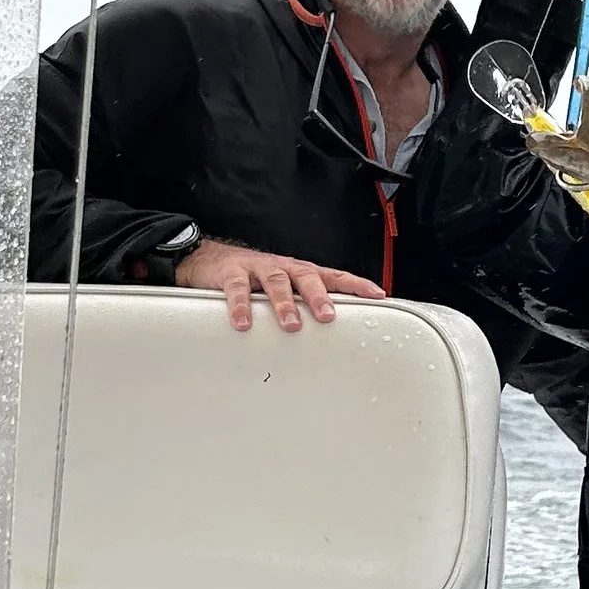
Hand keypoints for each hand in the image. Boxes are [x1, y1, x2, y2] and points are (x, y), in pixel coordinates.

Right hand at [174, 237, 387, 335]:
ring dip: (285, 303)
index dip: (355, 284)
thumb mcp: (284, 288)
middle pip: (306, 276)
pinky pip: (238, 289)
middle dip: (319, 296)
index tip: (377, 294)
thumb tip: (334, 329)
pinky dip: (241, 306)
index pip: (333, 276)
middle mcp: (283, 267)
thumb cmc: (254, 278)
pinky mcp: (231, 273)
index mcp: (299, 272)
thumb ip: (304, 304)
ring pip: (275, 281)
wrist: (210, 259)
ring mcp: (257, 268)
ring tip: (291, 325)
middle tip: (328, 317)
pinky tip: (244, 323)